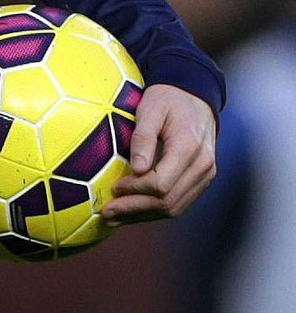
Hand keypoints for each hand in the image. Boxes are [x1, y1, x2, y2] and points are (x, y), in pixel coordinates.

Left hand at [101, 84, 216, 225]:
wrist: (195, 93)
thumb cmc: (168, 98)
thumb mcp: (150, 108)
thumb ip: (143, 138)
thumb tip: (136, 170)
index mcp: (189, 147)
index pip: (161, 184)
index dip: (135, 190)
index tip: (113, 187)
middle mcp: (202, 166)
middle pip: (168, 202)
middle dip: (135, 210)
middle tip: (107, 214)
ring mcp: (205, 174)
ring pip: (175, 208)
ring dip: (144, 216)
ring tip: (116, 219)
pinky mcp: (202, 179)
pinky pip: (180, 202)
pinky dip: (156, 210)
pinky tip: (135, 211)